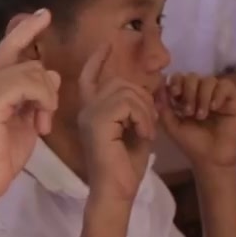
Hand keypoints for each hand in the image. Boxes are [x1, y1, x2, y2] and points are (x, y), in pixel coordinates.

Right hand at [0, 10, 60, 202]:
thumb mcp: (26, 122)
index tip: (44, 15)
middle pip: (29, 62)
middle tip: (46, 117)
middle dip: (47, 88)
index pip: (9, 49)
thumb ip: (36, 96)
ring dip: (47, 97)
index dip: (26, 30)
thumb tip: (51, 71)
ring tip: (42, 124)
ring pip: (32, 71)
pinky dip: (42, 100)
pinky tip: (40, 123)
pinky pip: (29, 83)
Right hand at [73, 43, 154, 203]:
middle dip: (141, 96)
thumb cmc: (124, 167)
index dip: (98, 58)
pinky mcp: (98, 122)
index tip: (108, 44)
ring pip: (125, 91)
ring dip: (145, 110)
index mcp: (91, 111)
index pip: (90, 76)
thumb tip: (148, 89)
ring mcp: (89, 115)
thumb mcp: (134, 130)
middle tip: (149, 122)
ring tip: (147, 131)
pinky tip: (144, 134)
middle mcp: (86, 110)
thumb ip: (135, 109)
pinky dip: (143, 117)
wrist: (116, 192)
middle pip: (118, 81)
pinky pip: (128, 103)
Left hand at [157, 73, 235, 171]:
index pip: (180, 78)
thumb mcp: (171, 125)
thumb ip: (163, 107)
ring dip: (202, 96)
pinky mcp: (232, 100)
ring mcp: (217, 95)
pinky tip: (215, 108)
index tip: (174, 93)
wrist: (211, 158)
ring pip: (209, 80)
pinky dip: (218, 94)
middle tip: (188, 111)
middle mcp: (201, 93)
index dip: (176, 81)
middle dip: (189, 91)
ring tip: (201, 115)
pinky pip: (226, 85)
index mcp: (185, 97)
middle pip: (193, 76)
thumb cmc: (191, 143)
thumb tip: (159, 86)